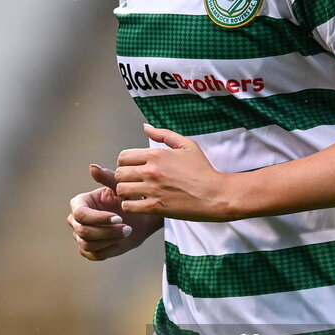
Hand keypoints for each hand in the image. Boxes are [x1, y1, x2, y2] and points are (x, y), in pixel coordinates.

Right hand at [67, 164, 162, 260]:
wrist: (139, 219)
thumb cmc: (128, 201)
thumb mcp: (120, 189)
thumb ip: (107, 178)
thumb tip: (92, 167)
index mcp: (80, 203)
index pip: (80, 214)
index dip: (98, 218)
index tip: (118, 218)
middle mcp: (76, 219)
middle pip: (82, 230)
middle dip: (106, 231)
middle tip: (127, 228)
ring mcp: (80, 235)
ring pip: (87, 243)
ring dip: (109, 239)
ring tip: (126, 232)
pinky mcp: (88, 249)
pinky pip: (93, 254)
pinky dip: (108, 249)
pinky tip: (119, 241)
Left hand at [115, 124, 234, 221]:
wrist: (215, 194)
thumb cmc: (203, 170)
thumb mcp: (187, 145)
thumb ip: (164, 134)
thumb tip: (146, 127)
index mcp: (156, 154)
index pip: (123, 157)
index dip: (124, 163)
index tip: (132, 169)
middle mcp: (151, 171)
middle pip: (119, 173)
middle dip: (124, 178)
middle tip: (132, 182)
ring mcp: (152, 189)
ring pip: (121, 190)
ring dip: (125, 192)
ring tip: (134, 194)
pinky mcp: (155, 207)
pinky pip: (128, 206)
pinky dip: (130, 206)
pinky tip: (140, 204)